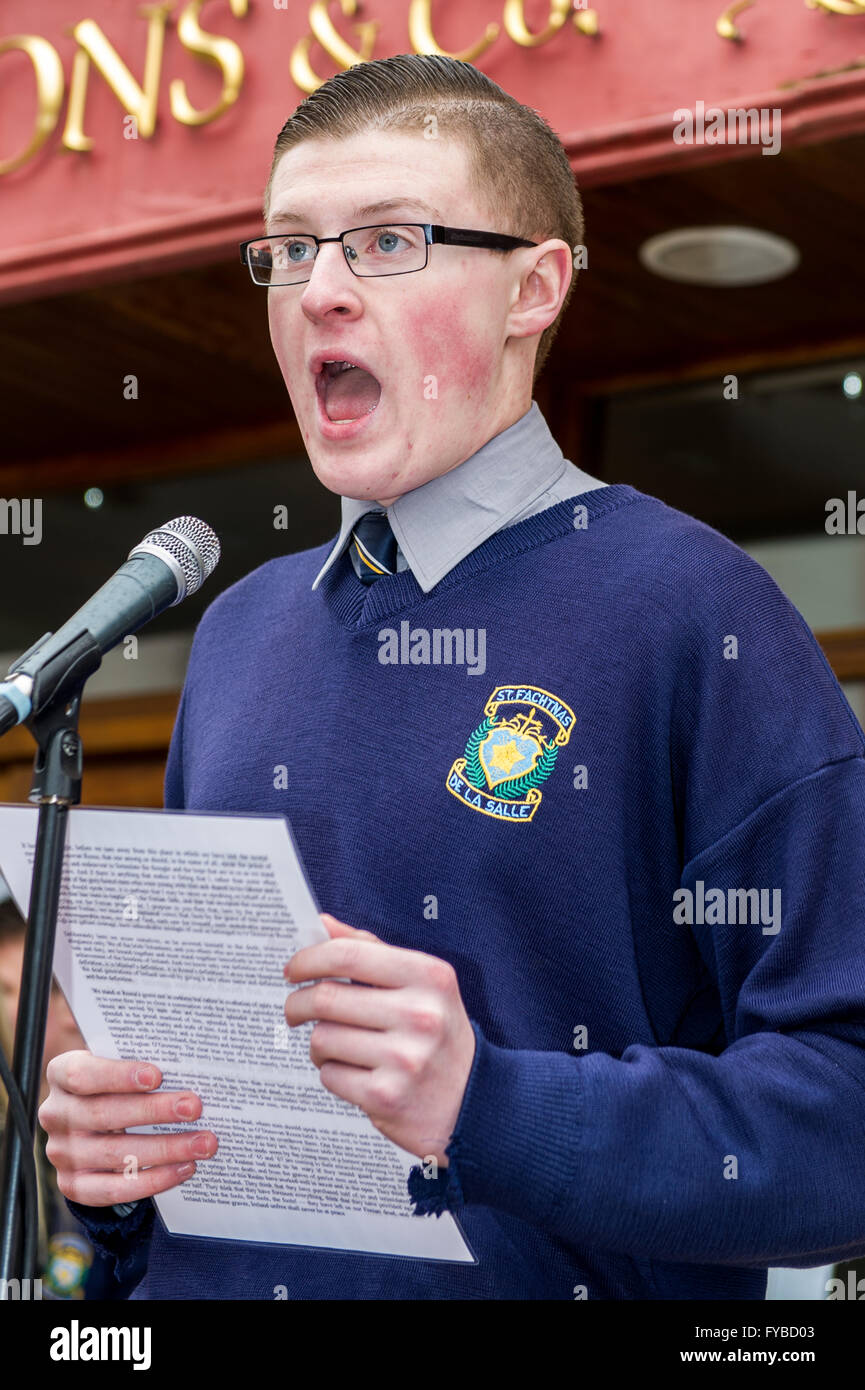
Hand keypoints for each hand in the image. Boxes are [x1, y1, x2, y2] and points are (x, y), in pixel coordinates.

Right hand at [38, 1052, 217, 1206]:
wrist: (94, 1124)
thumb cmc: (115, 1083)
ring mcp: (63, 1153)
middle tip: (195, 1107)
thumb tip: (188, 1067)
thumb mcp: (118, 1064)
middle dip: (154, 1111)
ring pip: (115, 1154)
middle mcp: (56, 1115)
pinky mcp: (74, 1185)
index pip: (81, 1074)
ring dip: (166, 1149)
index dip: (118, 1075)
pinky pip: (115, 1188)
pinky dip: (155, 1180)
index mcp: (61, 1074)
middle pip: (104, 1115)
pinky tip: (185, 1168)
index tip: (157, 1075)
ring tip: (203, 1142)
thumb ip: (139, 1063)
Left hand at [284, 913, 475, 1167]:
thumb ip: (372, 951)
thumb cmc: (438, 1035)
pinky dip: (332, 1072)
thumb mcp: (421, 985)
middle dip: (298, 1002)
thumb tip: (322, 925)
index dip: (309, 959)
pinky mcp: (386, 1096)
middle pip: (326, 997)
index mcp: (430, 976)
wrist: (474, 1101)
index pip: (350, 954)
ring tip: (335, 1046)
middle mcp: (420, 1015)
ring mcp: (404, 1059)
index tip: (294, 968)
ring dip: (318, 1043)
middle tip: (295, 1009)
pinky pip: (330, 1075)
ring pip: (322, 1038)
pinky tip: (354, 1072)